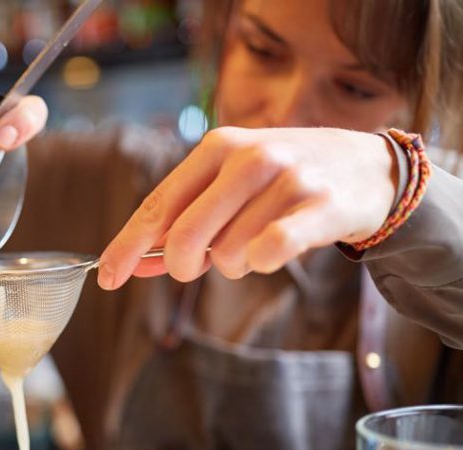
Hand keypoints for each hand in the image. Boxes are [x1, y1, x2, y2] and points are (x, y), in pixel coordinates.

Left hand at [97, 127, 398, 289]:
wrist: (368, 169)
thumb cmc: (283, 182)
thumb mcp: (227, 188)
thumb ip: (180, 223)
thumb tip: (131, 264)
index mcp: (216, 147)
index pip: (157, 206)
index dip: (126, 246)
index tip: (106, 278)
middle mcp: (249, 156)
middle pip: (184, 237)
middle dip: (183, 265)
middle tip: (199, 265)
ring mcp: (287, 178)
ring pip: (228, 254)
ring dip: (235, 264)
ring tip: (257, 242)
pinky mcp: (321, 205)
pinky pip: (270, 252)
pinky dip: (263, 263)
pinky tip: (273, 250)